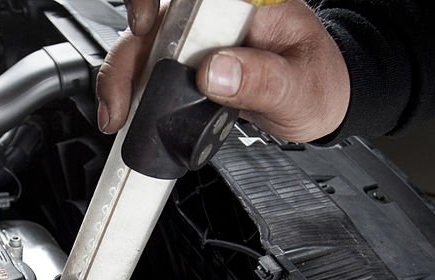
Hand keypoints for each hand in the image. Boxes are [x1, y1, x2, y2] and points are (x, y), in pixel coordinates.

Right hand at [97, 0, 350, 142]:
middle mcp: (216, 9)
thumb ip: (263, 79)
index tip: (144, 26)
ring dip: (121, 77)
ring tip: (118, 114)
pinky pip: (145, 64)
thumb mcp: (299, 88)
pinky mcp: (183, 57)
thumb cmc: (316, 84)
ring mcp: (197, 33)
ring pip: (141, 41)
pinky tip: (126, 113)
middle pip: (156, 17)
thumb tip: (215, 73)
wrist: (316, 103)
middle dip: (127, 54)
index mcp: (248, 0)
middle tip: (121, 101)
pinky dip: (129, 89)